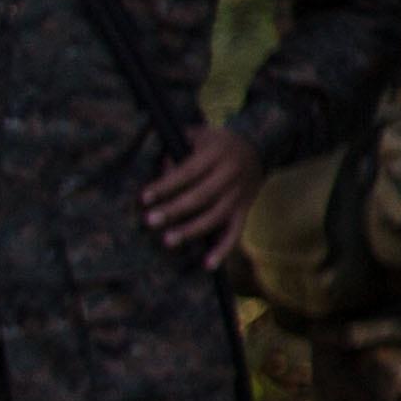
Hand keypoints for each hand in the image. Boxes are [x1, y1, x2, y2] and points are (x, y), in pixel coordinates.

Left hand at [140, 120, 260, 264]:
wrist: (257, 145)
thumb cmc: (215, 143)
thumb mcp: (198, 136)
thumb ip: (178, 150)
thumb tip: (160, 172)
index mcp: (216, 154)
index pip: (187, 172)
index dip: (166, 185)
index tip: (144, 198)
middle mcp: (231, 174)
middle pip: (201, 196)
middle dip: (174, 210)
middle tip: (150, 221)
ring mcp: (240, 194)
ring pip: (216, 216)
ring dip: (192, 231)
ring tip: (168, 241)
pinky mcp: (246, 208)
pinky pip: (236, 231)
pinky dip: (224, 249)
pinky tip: (208, 264)